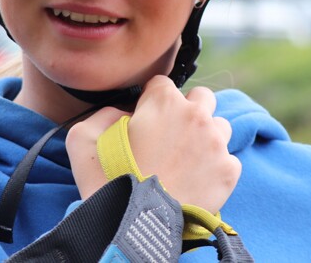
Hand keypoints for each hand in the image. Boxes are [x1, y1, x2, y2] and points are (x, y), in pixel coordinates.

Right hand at [65, 75, 239, 212]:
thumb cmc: (108, 181)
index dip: (151, 101)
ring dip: (207, 137)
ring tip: (187, 160)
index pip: (162, 84)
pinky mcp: (228, 170)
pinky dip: (216, 168)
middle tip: (172, 135)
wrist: (136, 226)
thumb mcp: (82, 137)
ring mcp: (216, 142)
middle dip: (188, 110)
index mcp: (163, 101)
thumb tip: (122, 113)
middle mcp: (195, 115)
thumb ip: (104, 113)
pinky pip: (229, 159)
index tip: (146, 120)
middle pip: (201, 97)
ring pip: (220, 126)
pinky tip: (196, 181)